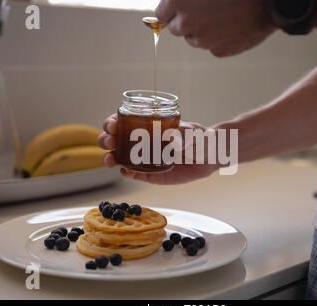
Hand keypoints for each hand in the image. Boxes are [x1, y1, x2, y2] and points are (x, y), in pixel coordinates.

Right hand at [98, 114, 218, 184]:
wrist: (210, 157)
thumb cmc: (199, 138)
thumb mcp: (192, 133)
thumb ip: (182, 135)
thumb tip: (170, 138)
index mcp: (148, 125)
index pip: (123, 121)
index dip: (112, 122)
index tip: (112, 124)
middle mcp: (142, 141)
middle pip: (115, 139)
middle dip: (106, 140)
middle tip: (110, 142)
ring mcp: (144, 159)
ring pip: (119, 157)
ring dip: (111, 158)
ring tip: (110, 160)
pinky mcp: (150, 174)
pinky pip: (133, 174)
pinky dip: (127, 173)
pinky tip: (125, 171)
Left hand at [155, 0, 276, 56]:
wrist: (268, 1)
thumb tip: (179, 0)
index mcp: (178, 2)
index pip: (161, 15)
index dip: (171, 9)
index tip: (180, 7)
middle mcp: (187, 24)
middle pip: (176, 29)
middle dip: (186, 20)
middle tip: (204, 8)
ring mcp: (204, 41)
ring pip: (195, 39)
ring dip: (202, 29)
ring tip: (221, 14)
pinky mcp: (220, 51)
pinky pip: (213, 46)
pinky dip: (219, 38)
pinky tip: (231, 24)